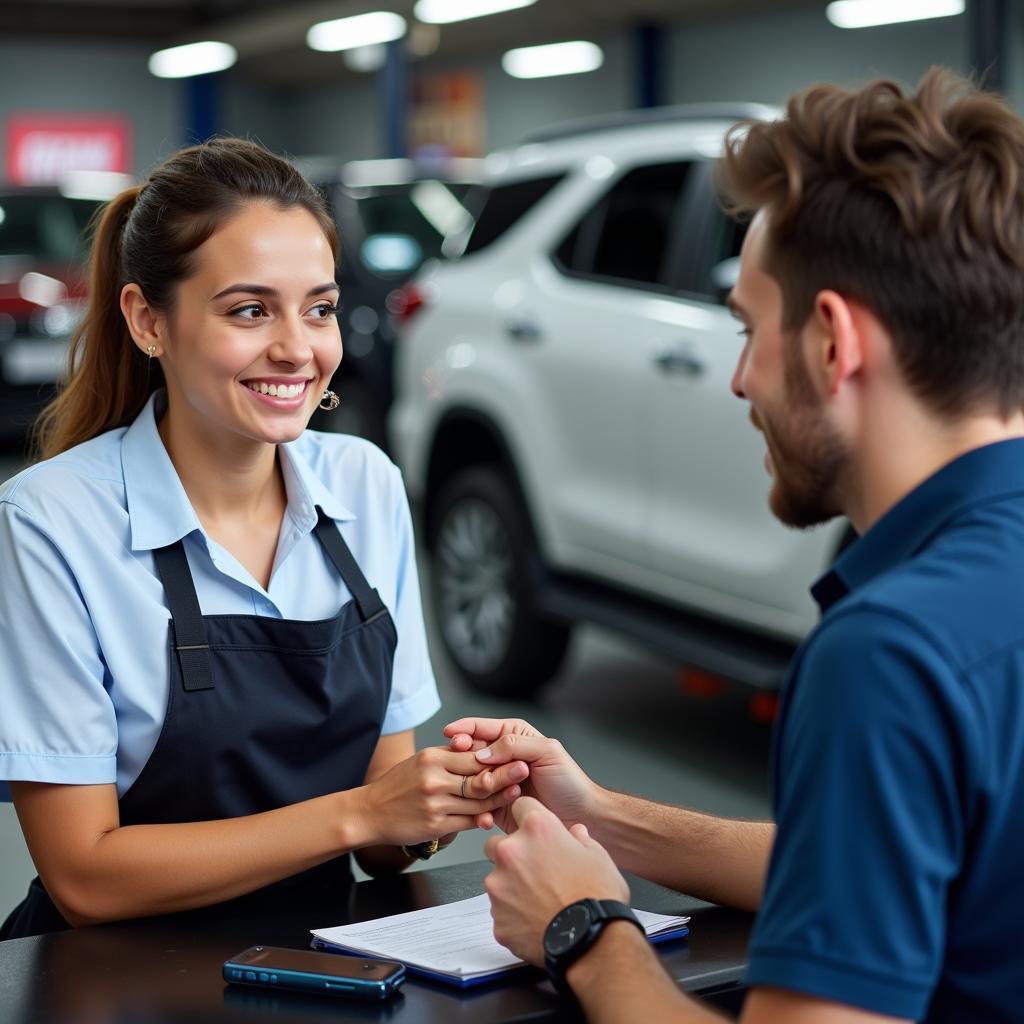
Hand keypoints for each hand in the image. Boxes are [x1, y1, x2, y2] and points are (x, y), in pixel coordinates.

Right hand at [356, 746, 528, 846]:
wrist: (370, 812)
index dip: (496, 757)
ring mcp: (435, 804)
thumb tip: (477, 750)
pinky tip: (492, 816)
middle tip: (524, 773)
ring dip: (498, 799)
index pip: (473, 756)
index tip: (515, 755)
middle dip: (505, 776)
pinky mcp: (435, 826)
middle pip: (479, 779)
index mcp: (432, 758)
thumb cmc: (397, 785)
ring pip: (476, 803)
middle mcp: (434, 780)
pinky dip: (481, 819)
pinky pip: (466, 822)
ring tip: (516, 795)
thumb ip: (449, 757)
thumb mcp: (421, 760)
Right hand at [444, 717, 597, 832]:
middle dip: (464, 759)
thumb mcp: (546, 751)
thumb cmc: (569, 781)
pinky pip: (476, 804)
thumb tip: (482, 752)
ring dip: (473, 784)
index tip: (451, 736)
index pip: (480, 728)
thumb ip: (514, 744)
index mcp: (512, 736)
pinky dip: (476, 807)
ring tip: (486, 789)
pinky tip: (484, 811)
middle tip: (466, 766)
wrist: (579, 815)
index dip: (463, 731)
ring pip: (470, 779)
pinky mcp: (494, 805)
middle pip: (470, 753)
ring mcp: (497, 781)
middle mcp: (501, 758)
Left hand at [484, 797, 628, 965]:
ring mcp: (499, 886)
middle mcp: (511, 852)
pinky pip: (501, 911)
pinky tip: (536, 921)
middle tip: (536, 870)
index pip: (521, 806)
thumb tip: (576, 833)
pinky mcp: (497, 918)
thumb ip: (581, 840)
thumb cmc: (597, 896)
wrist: (591, 941)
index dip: (530, 817)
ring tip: (540, 901)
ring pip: (496, 879)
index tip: (536, 830)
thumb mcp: (598, 856)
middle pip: (497, 843)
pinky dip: (513, 915)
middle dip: (512, 853)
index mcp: (537, 829)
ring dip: (511, 886)